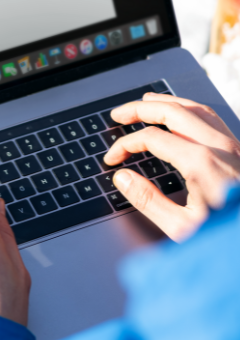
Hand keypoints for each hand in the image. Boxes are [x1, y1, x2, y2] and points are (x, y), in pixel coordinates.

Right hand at [103, 92, 239, 241]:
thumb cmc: (230, 237)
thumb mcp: (183, 228)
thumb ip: (149, 201)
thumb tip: (123, 178)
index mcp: (201, 163)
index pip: (151, 138)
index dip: (125, 145)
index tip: (113, 158)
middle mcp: (219, 147)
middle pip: (172, 111)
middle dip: (139, 109)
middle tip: (119, 114)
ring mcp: (233, 146)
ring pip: (194, 108)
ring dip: (165, 103)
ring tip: (145, 102)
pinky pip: (211, 117)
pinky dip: (188, 109)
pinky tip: (180, 114)